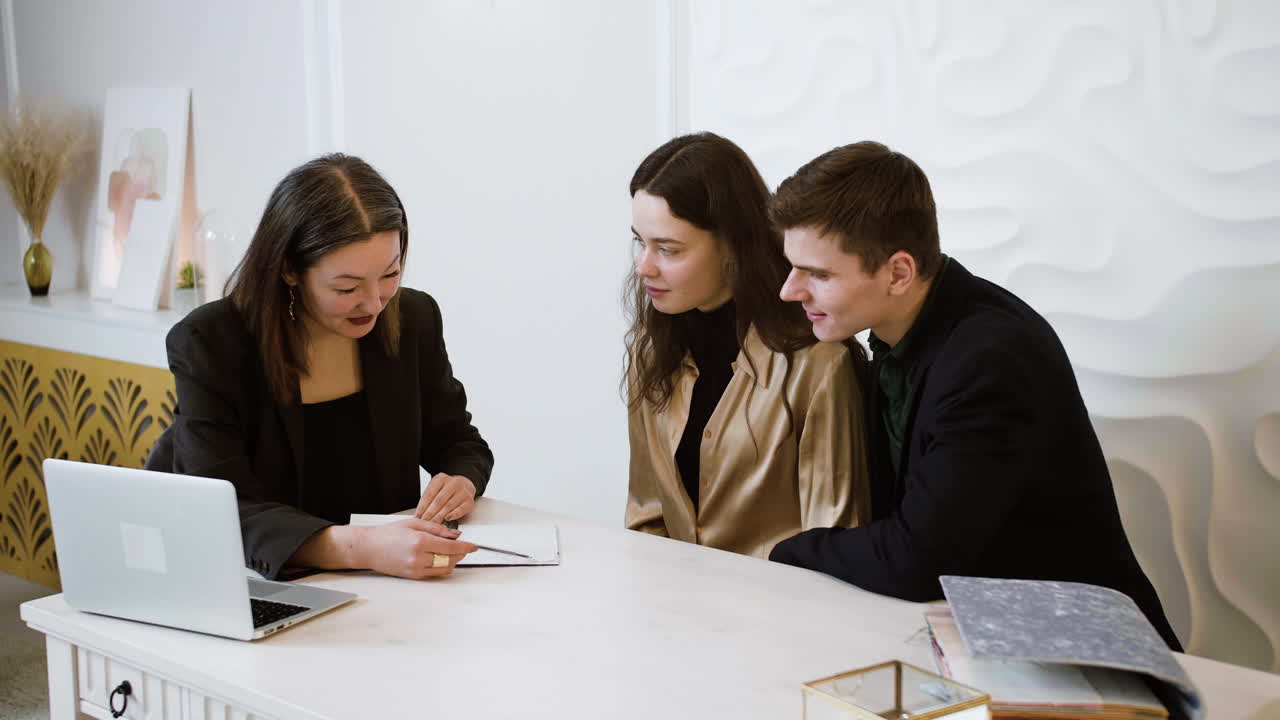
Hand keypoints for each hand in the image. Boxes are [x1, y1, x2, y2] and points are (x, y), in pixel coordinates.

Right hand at [356, 518, 477, 579]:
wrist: (369, 548)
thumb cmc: (388, 534)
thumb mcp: (414, 524)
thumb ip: (437, 529)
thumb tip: (456, 534)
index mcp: (420, 541)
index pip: (451, 546)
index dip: (466, 547)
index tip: (474, 546)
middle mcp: (418, 557)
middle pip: (450, 559)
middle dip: (461, 553)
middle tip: (465, 547)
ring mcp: (415, 569)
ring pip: (444, 568)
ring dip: (453, 561)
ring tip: (453, 552)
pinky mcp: (413, 576)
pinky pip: (434, 573)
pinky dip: (442, 566)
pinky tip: (441, 558)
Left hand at [415, 473, 476, 523]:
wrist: (465, 486)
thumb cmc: (446, 490)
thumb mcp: (436, 489)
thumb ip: (428, 499)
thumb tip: (419, 515)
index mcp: (441, 478)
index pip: (429, 493)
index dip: (422, 506)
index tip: (418, 515)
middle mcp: (453, 483)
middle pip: (438, 500)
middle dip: (429, 513)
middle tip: (424, 522)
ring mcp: (463, 491)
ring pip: (448, 506)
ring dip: (439, 517)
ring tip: (432, 523)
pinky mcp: (469, 501)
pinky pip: (460, 510)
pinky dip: (453, 515)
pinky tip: (447, 519)